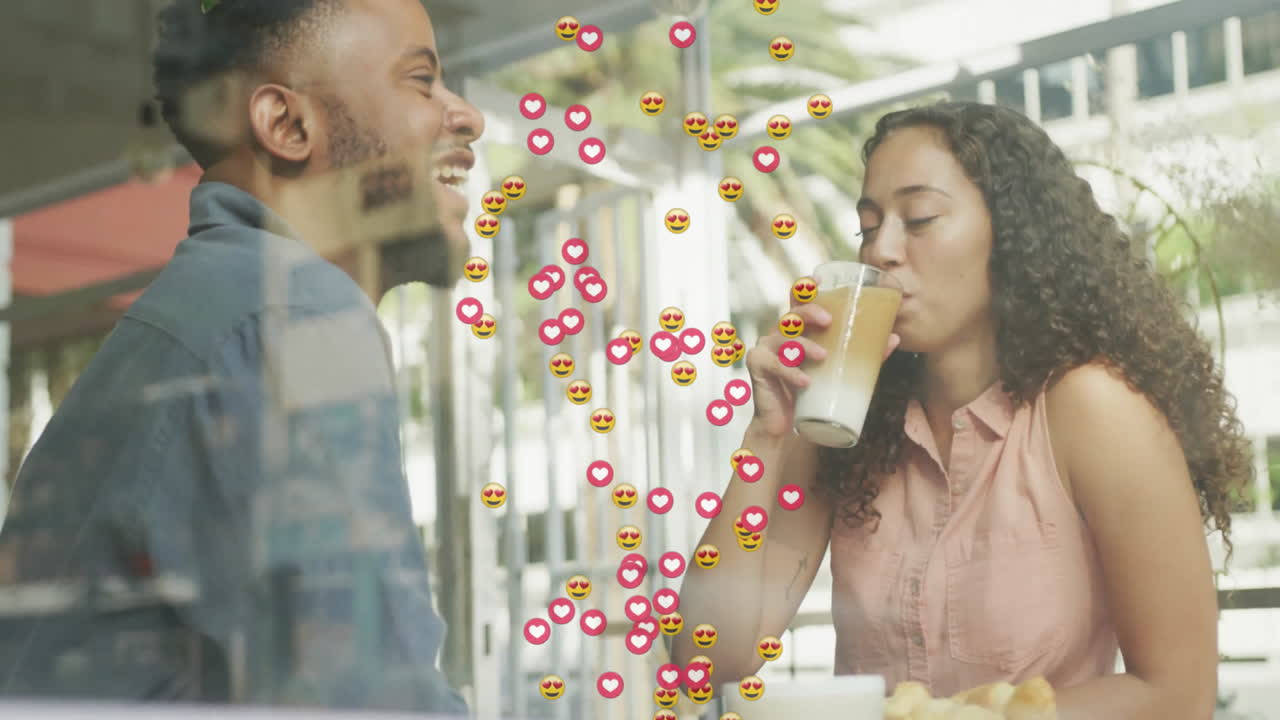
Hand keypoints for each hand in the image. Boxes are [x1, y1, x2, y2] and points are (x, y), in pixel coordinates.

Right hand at [745, 302, 899, 439]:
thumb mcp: (840, 371)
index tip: (819, 280)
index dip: (805, 287)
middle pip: (792, 314)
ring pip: (784, 339)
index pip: (799, 301)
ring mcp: (766, 348)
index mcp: (799, 330)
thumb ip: (864, 354)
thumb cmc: (814, 394)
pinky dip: (791, 372)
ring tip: (822, 356)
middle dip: (809, 312)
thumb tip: (894, 338)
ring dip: (804, 345)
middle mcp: (780, 334)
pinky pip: (774, 365)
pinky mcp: (758, 367)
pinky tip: (805, 381)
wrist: (789, 429)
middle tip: (828, 321)